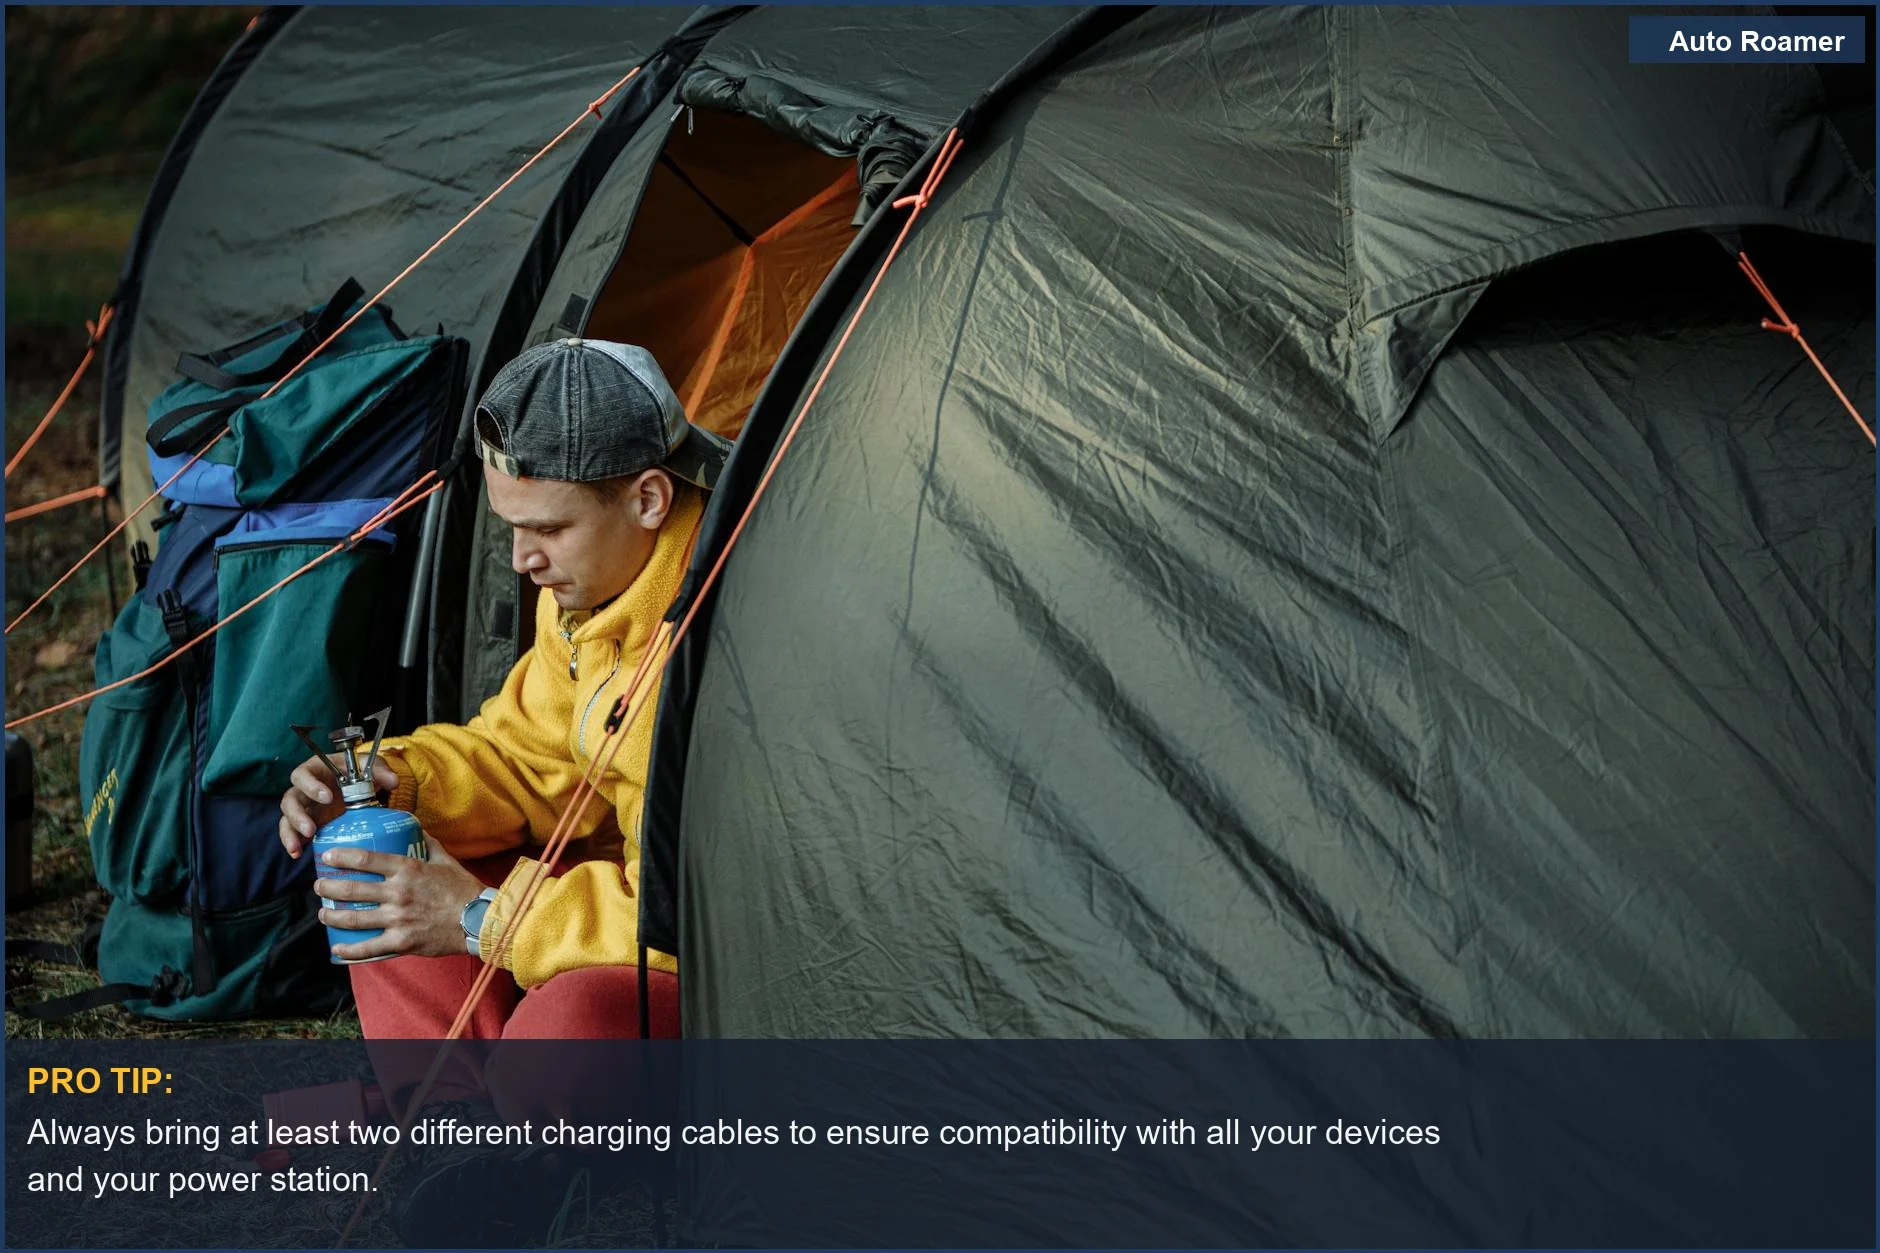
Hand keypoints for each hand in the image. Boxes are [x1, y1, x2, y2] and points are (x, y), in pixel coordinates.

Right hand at [279, 753, 399, 859]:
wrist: (358, 786)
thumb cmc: (358, 772)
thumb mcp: (370, 767)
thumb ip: (380, 771)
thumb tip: (394, 781)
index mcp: (315, 770)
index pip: (303, 775)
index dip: (311, 786)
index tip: (327, 797)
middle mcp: (303, 789)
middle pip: (290, 800)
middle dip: (298, 815)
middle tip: (312, 829)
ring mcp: (302, 807)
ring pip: (286, 818)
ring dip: (290, 833)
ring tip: (298, 847)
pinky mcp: (304, 823)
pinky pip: (291, 833)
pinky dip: (292, 843)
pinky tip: (297, 854)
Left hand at [316, 836, 486, 960]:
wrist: (478, 920)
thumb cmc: (463, 888)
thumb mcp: (446, 859)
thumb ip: (427, 843)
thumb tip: (414, 828)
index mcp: (407, 869)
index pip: (365, 859)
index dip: (340, 857)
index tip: (327, 858)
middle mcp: (397, 893)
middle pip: (351, 888)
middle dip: (328, 887)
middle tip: (319, 886)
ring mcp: (397, 919)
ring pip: (353, 918)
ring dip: (331, 915)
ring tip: (323, 913)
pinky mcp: (401, 942)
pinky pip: (368, 948)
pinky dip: (348, 949)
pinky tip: (336, 947)